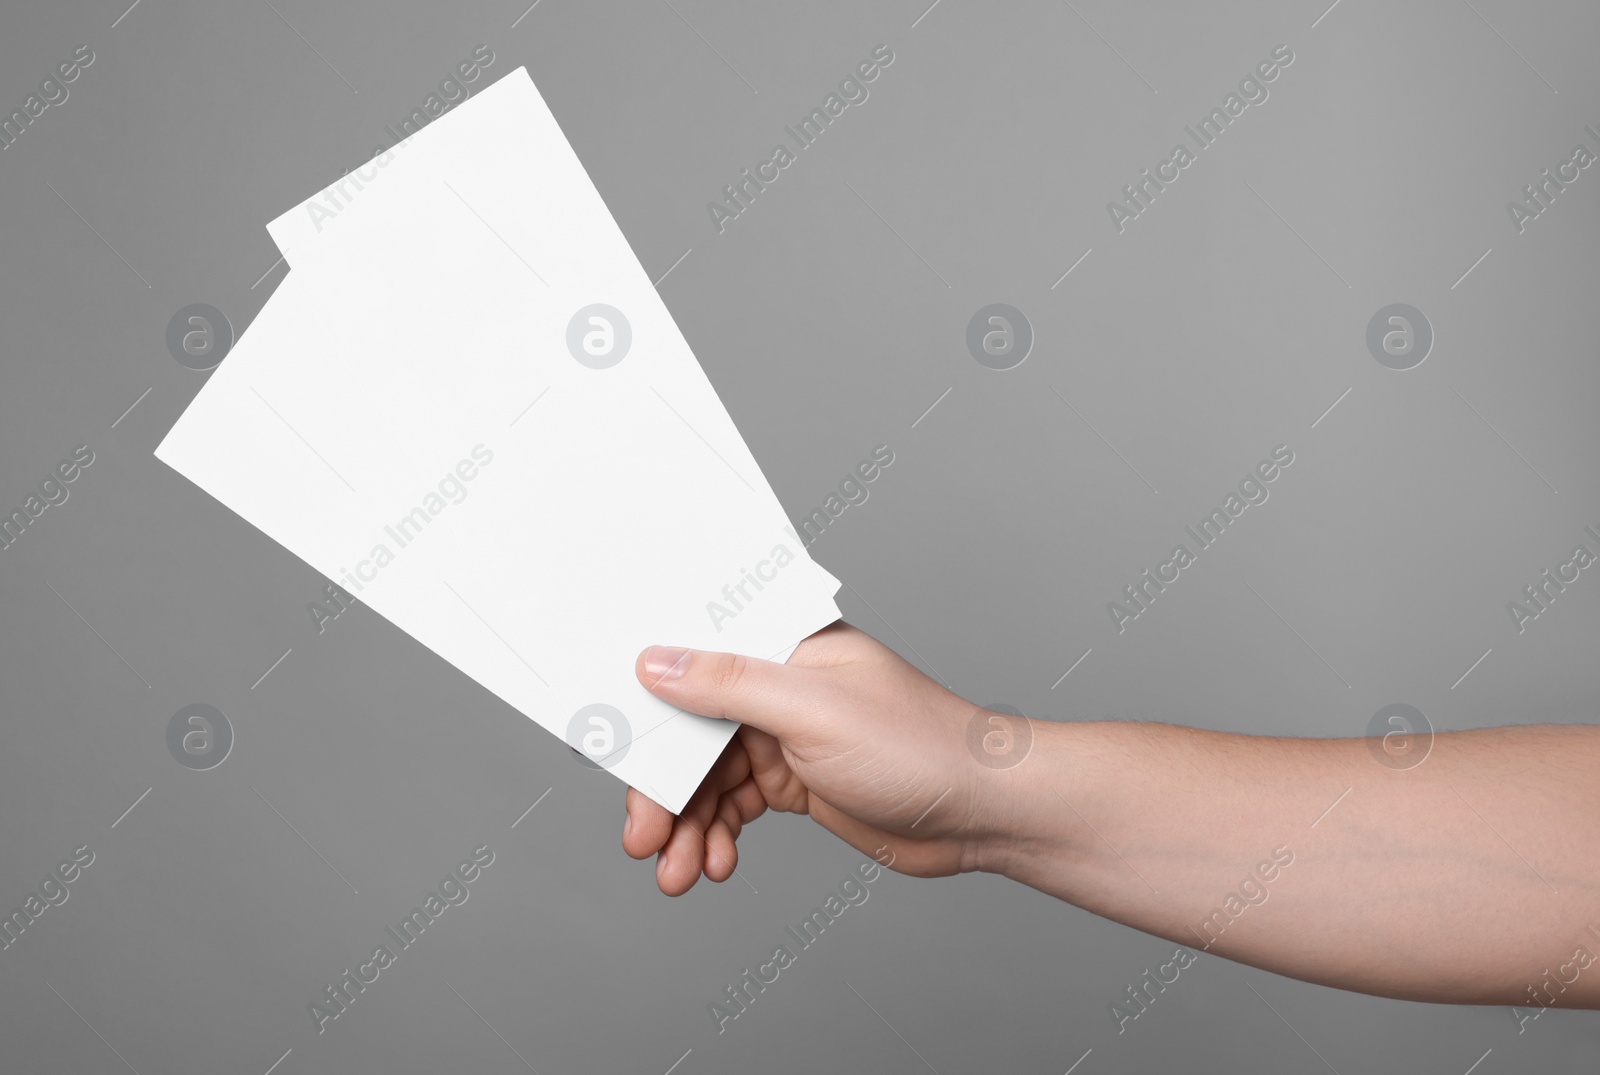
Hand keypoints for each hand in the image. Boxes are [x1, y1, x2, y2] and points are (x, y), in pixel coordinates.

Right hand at [622, 622, 1011, 894]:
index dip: (646, 705)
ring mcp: (785, 734)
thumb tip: (654, 662)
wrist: (981, 813)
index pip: (692, 661)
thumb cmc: (919, 743)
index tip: (610, 750)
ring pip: (708, 778)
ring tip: (677, 872)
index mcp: (783, 643)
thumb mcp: (812, 710)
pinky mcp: (795, 781)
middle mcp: (778, 683)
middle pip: (690, 731)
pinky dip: (716, 835)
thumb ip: (729, 684)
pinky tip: (713, 863)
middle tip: (642, 837)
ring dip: (687, 825)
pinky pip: (733, 807)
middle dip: (663, 789)